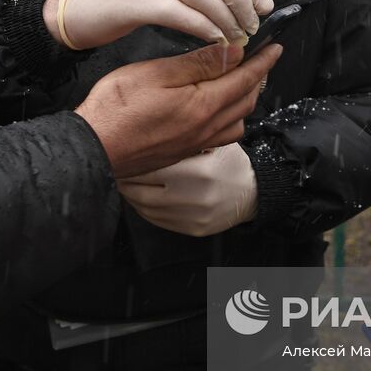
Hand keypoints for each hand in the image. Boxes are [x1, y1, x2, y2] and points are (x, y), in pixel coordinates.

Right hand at [75, 43, 282, 177]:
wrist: (94, 147)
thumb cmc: (117, 108)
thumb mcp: (157, 73)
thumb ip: (198, 64)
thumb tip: (234, 53)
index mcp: (203, 105)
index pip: (245, 79)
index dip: (263, 61)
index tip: (275, 47)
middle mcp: (206, 128)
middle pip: (246, 101)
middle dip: (259, 78)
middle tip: (262, 60)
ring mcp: (196, 142)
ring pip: (237, 121)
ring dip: (246, 99)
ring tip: (243, 81)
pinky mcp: (184, 151)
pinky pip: (222, 135)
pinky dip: (231, 118)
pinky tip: (219, 110)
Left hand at [117, 142, 257, 236]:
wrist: (251, 190)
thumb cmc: (227, 161)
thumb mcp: (211, 142)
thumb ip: (181, 141)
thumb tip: (140, 140)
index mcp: (198, 171)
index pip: (149, 169)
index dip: (132, 163)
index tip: (123, 155)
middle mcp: (195, 197)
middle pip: (141, 192)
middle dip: (125, 180)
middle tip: (118, 168)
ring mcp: (193, 217)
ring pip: (145, 208)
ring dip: (131, 195)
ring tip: (126, 181)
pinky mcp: (193, 230)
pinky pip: (157, 220)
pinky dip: (143, 208)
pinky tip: (141, 196)